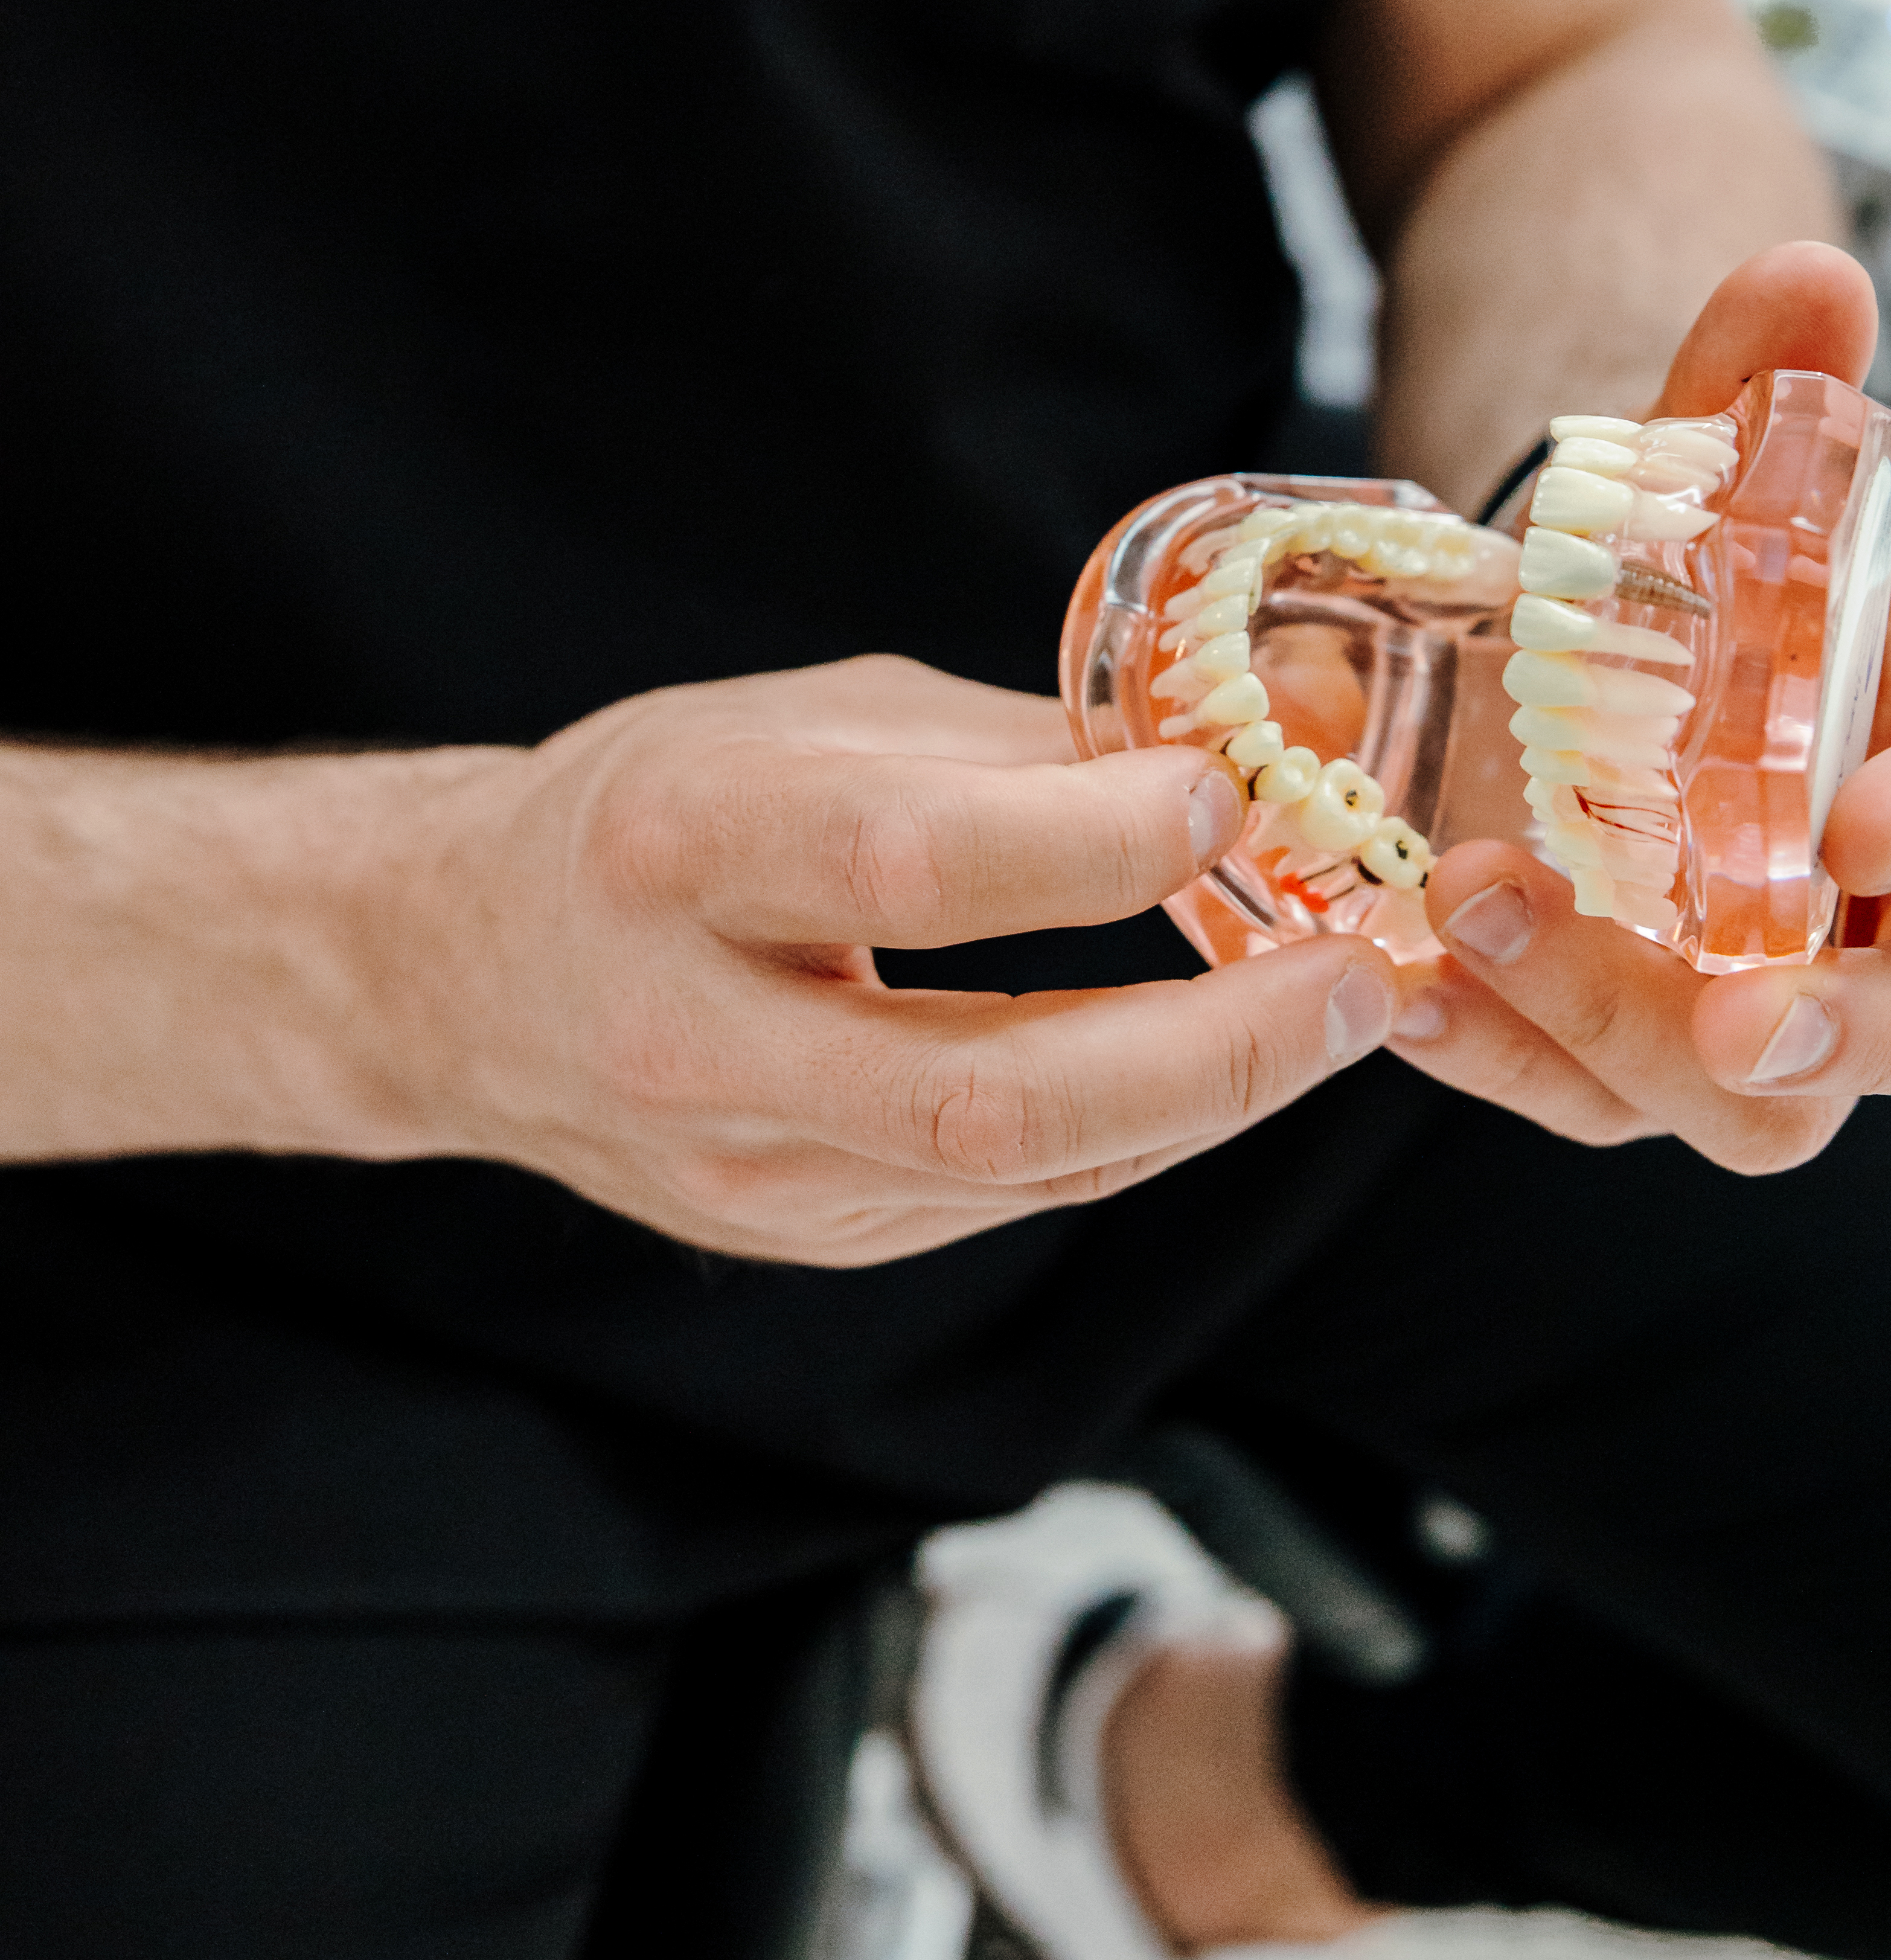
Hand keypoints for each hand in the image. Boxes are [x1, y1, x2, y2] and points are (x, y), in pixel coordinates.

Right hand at [377, 656, 1408, 1263]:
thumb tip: (1234, 739)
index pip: (906, 865)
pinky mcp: (794, 1238)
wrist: (465, 970)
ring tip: (1337, 1012)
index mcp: (678, 849)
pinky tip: (1216, 1062)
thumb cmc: (655, 806)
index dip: (1090, 842)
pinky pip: (1004, 1197)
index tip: (1231, 794)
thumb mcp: (801, 721)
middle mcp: (694, 1029)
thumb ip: (1006, 744)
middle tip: (1356, 976)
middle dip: (1210, 1046)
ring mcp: (742, 1165)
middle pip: (985, 1088)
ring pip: (1018, 1168)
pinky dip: (1135, 1130)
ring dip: (1209, 1097)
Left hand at [1390, 242, 1890, 1171]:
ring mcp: (1768, 992)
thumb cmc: (1716, 565)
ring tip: (1475, 918)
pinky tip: (1408, 985)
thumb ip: (1764, 375)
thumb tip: (1803, 274)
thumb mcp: (1727, 462)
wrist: (1611, 637)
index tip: (1871, 822)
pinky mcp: (1635, 1041)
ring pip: (1754, 1101)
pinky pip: (1591, 1093)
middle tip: (1740, 1026)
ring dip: (1616, 1028)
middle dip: (1857, 1041)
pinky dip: (1498, 1054)